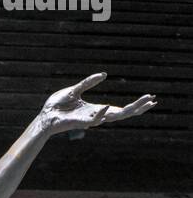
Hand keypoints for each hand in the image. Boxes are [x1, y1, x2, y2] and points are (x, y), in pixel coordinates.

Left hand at [40, 73, 155, 134]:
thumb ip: (89, 82)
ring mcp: (90, 120)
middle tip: (153, 101)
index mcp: (97, 108)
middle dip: (138, 108)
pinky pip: (94, 120)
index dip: (135, 104)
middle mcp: (97, 115)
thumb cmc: (57, 105)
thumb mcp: (75, 90)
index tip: (150, 98)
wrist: (45, 116)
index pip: (120, 108)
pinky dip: (101, 114)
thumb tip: (104, 74)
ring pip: (113, 118)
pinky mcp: (81, 123)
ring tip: (142, 104)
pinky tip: (108, 107)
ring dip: (128, 111)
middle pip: (122, 113)